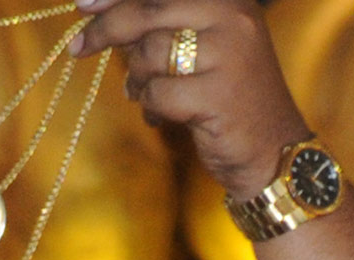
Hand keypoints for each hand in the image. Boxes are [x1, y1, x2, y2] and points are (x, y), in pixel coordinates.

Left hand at [70, 0, 309, 198]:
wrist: (274, 150)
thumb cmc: (231, 97)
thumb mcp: (205, 45)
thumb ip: (165, 24)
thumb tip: (102, 11)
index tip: (82, 3)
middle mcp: (232, 16)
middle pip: (147, 11)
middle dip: (105, 30)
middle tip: (78, 47)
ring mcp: (229, 54)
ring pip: (149, 54)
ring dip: (137, 79)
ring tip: (145, 94)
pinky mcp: (218, 95)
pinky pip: (158, 93)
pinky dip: (151, 107)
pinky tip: (161, 116)